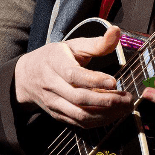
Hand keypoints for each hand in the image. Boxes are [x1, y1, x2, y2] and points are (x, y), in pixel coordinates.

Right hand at [14, 26, 133, 127]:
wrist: (27, 77)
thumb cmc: (54, 58)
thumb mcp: (73, 45)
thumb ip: (97, 42)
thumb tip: (116, 31)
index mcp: (54, 63)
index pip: (74, 75)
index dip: (94, 80)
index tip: (114, 82)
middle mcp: (52, 85)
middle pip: (79, 98)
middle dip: (106, 101)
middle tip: (127, 98)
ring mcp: (54, 103)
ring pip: (80, 115)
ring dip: (105, 114)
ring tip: (124, 108)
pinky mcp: (58, 115)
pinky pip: (79, 123)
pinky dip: (98, 122)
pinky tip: (113, 115)